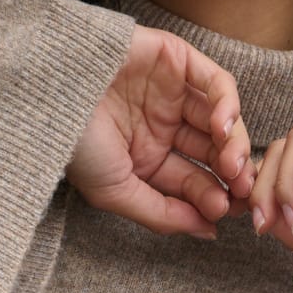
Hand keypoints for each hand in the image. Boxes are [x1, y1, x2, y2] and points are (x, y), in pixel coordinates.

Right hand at [68, 28, 255, 238]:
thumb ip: (162, 215)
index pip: (194, 182)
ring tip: (232, 166)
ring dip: (234, 144)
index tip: (224, 212)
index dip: (214, 197)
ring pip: (221, 120)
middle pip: (213, 153)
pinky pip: (216, 83)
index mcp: (147, 159)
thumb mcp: (115, 192)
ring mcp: (172, 93)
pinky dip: (228, 106)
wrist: (51, 88)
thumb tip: (208, 232)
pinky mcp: (177, 60)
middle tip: (242, 190)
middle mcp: (162, 126)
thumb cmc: (75, 142)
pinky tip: (222, 128)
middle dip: (232, 174)